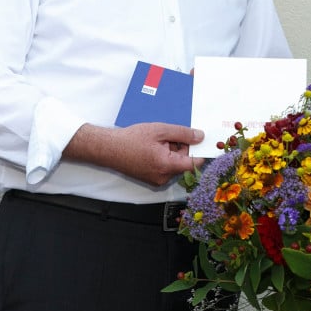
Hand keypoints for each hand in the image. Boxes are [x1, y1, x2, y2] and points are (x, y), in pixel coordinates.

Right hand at [64, 122, 204, 185]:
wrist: (108, 148)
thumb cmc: (131, 139)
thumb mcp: (160, 130)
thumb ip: (183, 133)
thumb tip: (200, 136)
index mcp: (167, 166)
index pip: (194, 164)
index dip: (200, 152)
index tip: (202, 142)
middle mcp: (163, 177)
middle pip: (184, 163)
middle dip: (182, 148)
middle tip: (170, 136)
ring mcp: (157, 179)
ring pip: (175, 164)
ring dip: (172, 151)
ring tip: (158, 141)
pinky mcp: (151, 178)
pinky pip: (166, 167)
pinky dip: (164, 156)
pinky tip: (154, 147)